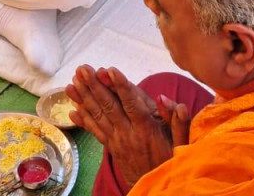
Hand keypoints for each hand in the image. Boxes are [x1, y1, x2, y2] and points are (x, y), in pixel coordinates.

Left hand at [66, 66, 179, 185]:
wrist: (156, 188)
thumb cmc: (170, 159)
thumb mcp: (181, 142)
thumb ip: (178, 120)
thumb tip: (165, 98)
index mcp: (146, 129)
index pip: (131, 104)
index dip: (120, 86)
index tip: (109, 70)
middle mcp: (128, 133)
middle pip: (109, 107)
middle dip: (95, 86)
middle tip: (82, 69)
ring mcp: (117, 140)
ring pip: (98, 117)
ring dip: (84, 99)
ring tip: (71, 84)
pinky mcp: (111, 147)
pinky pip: (95, 132)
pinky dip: (84, 120)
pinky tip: (72, 110)